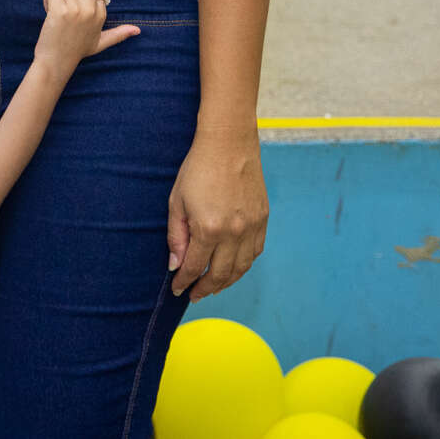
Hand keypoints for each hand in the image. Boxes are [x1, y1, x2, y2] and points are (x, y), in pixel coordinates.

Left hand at [35, 0, 138, 68]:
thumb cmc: (76, 51)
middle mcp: (91, 10)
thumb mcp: (101, 43)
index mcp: (101, 14)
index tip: (75, 4)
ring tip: (55, 9)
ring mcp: (76, 10)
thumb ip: (119, 34)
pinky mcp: (60, 11)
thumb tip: (137, 30)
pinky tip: (48, 11)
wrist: (57, 62)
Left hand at [167, 125, 267, 301]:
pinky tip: (233, 268)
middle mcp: (234, 233)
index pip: (195, 267)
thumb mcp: (177, 201)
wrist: (229, 143)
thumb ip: (176, 236)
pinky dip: (243, 266)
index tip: (178, 289)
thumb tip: (176, 265)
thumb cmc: (198, 168)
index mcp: (208, 228)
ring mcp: (252, 228)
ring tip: (212, 287)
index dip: (185, 282)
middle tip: (194, 295)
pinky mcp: (263, 220)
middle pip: (220, 274)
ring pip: (241, 268)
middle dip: (205, 288)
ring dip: (226, 282)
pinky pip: (255, 253)